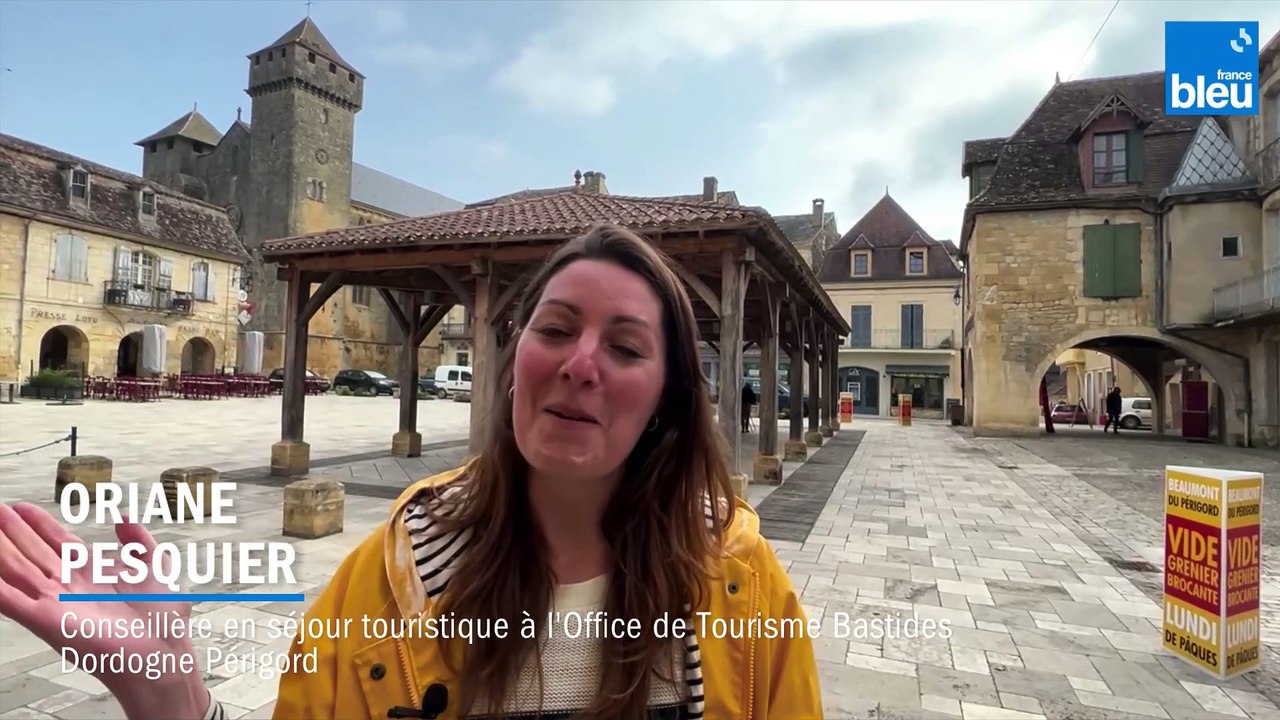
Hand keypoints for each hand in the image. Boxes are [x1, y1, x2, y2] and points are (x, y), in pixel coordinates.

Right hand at [0, 502, 210, 718]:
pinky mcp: (45, 620)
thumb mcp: (156, 567)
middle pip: (30, 551)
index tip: (19, 507)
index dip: (37, 523)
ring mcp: (54, 601)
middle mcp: (68, 585)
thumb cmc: (162, 618)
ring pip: (15, 569)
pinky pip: (9, 601)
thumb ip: (139, 541)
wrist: (161, 652)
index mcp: (90, 571)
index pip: (55, 541)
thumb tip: (122, 517)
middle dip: (10, 530)